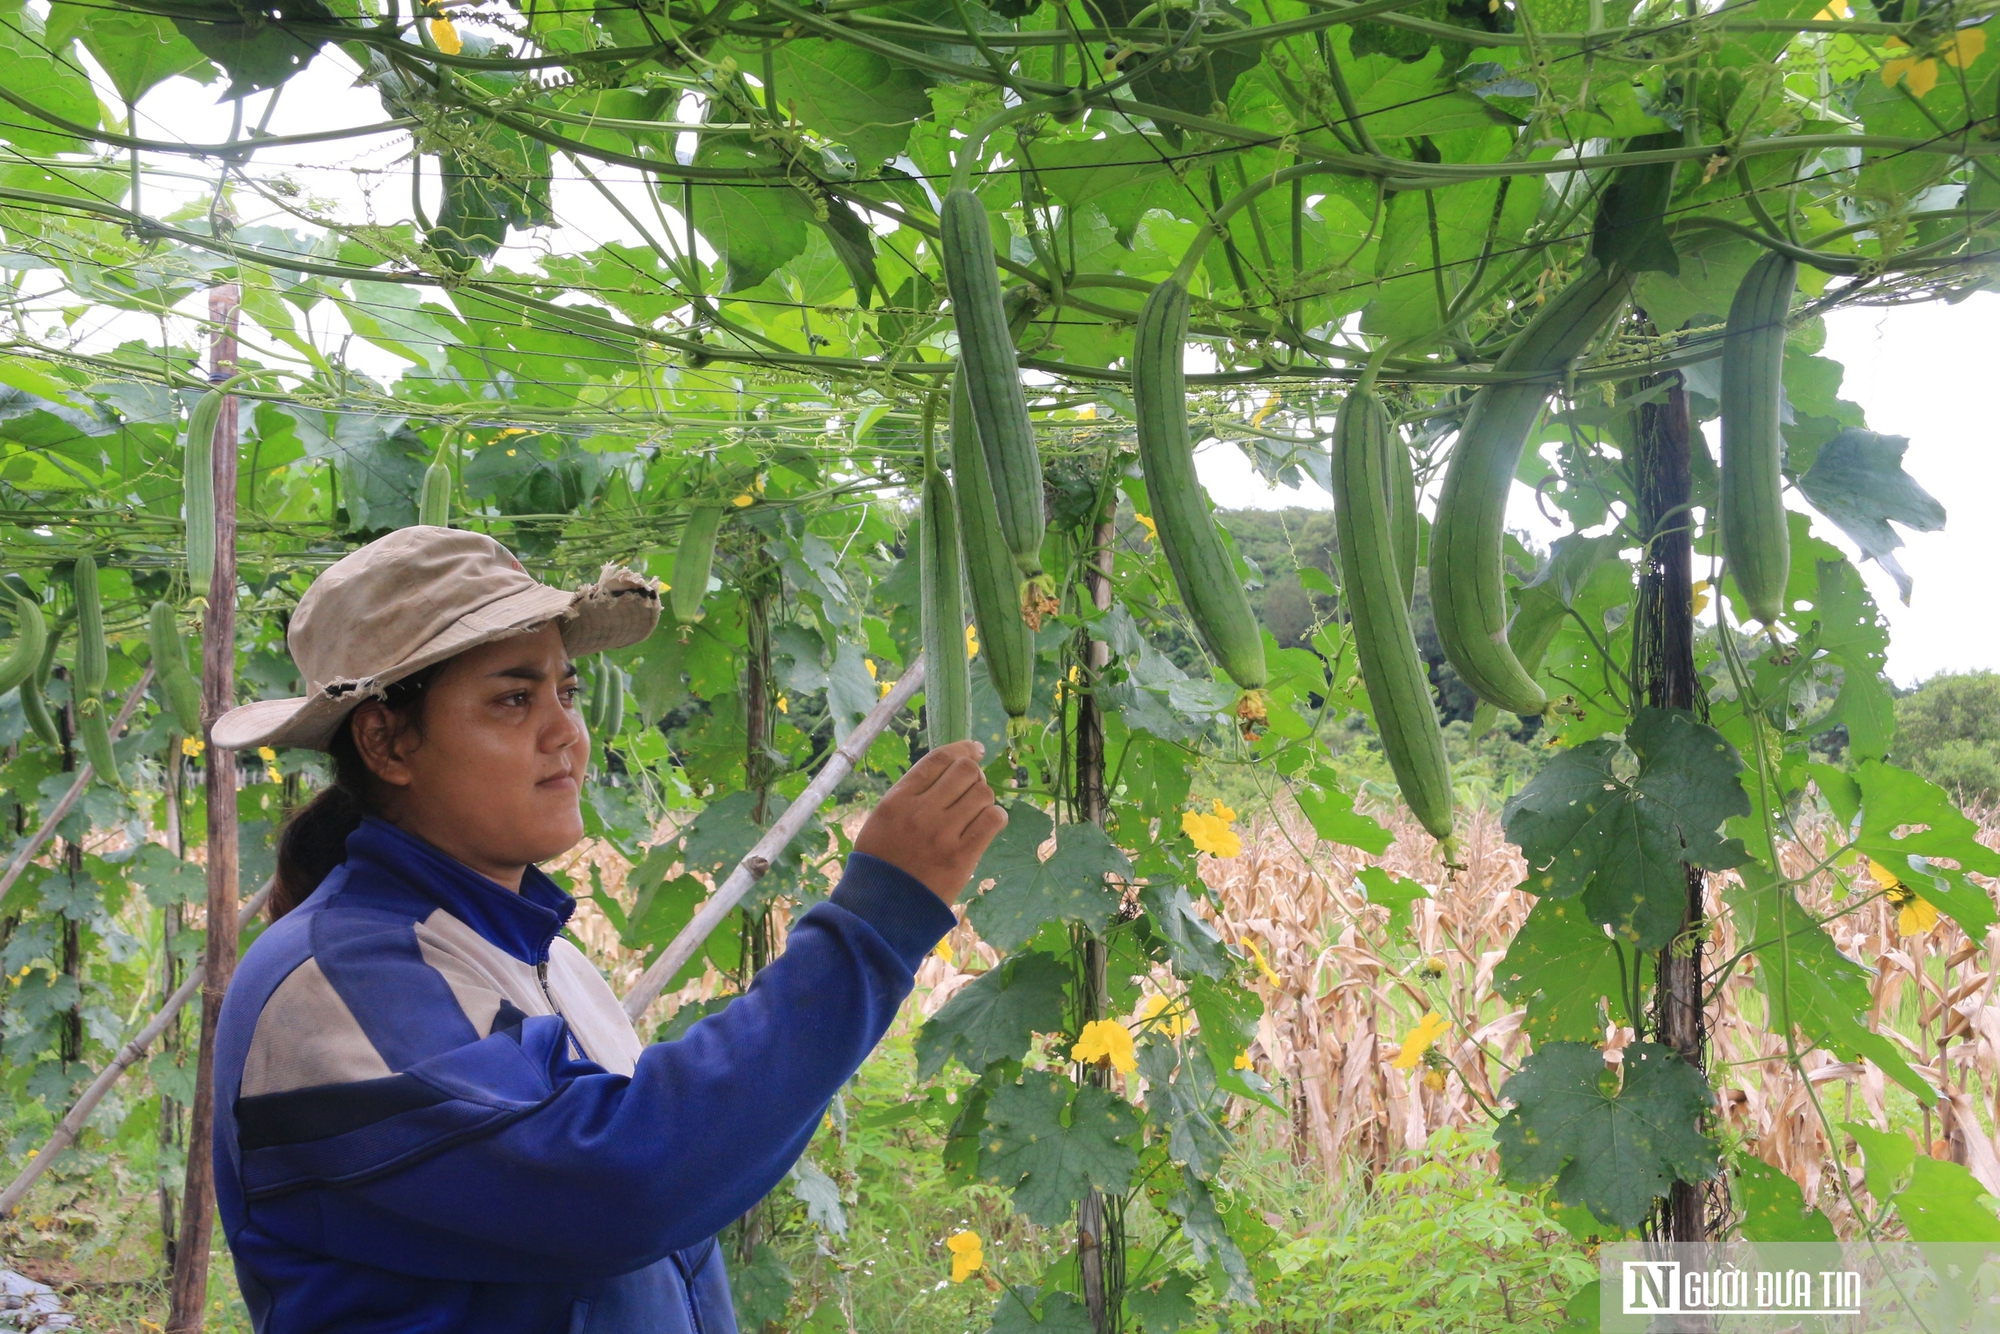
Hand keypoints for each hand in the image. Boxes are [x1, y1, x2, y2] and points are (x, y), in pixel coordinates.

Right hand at [854, 740, 1006, 905]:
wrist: (880, 911)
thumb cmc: (880, 864)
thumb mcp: (882, 820)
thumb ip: (911, 795)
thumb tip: (949, 772)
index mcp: (897, 800)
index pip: (938, 759)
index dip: (962, 749)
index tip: (975, 750)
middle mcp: (920, 811)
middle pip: (965, 771)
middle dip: (975, 775)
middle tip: (973, 789)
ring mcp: (942, 834)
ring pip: (983, 793)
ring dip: (984, 799)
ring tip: (976, 813)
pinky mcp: (961, 857)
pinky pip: (993, 820)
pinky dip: (996, 817)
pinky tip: (987, 825)